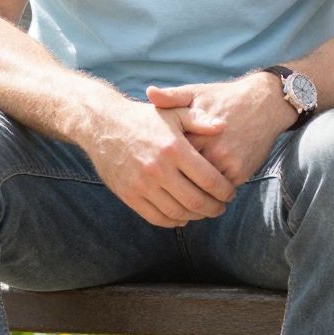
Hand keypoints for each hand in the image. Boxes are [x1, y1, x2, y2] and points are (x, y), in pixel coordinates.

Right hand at [84, 100, 235, 227]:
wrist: (103, 125)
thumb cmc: (143, 118)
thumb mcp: (173, 113)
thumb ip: (199, 120)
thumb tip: (223, 127)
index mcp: (174, 148)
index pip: (209, 179)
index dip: (224, 191)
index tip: (230, 193)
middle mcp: (158, 169)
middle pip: (196, 201)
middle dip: (214, 208)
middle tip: (221, 207)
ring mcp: (142, 185)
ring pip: (177, 213)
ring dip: (195, 217)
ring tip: (204, 212)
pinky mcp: (129, 195)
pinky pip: (156, 217)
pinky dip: (173, 222)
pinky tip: (182, 216)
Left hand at [145, 72, 292, 187]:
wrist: (264, 103)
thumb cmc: (225, 97)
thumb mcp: (197, 92)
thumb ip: (172, 97)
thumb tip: (149, 92)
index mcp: (195, 132)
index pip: (171, 158)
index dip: (162, 166)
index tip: (154, 171)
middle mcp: (212, 150)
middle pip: (185, 178)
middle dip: (174, 186)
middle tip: (164, 192)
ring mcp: (228, 164)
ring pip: (203, 189)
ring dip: (193, 195)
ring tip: (181, 199)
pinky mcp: (241, 173)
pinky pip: (220, 190)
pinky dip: (211, 194)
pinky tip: (201, 195)